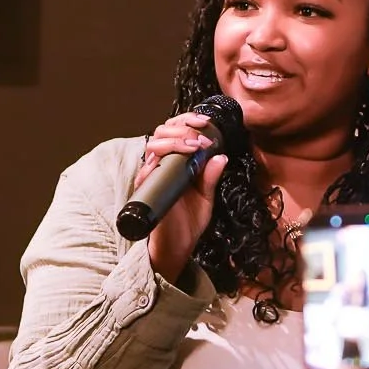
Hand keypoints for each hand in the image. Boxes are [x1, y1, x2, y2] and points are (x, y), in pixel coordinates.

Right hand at [136, 114, 230, 283]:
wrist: (177, 248)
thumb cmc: (188, 223)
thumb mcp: (206, 197)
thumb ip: (211, 177)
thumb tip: (221, 156)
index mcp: (175, 163)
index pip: (175, 131)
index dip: (188, 121)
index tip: (205, 122)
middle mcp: (161, 166)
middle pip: (162, 131)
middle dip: (183, 126)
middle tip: (201, 134)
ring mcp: (152, 176)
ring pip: (154, 144)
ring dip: (175, 139)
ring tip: (194, 145)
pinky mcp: (148, 189)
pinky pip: (148, 168)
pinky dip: (161, 159)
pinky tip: (177, 158)